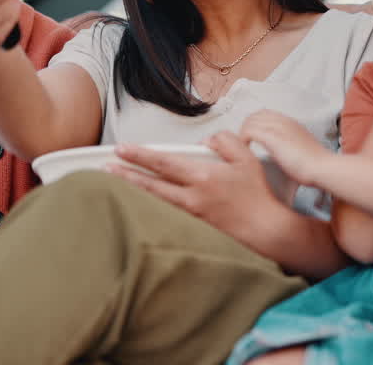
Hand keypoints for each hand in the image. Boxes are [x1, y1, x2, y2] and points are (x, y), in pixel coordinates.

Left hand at [107, 132, 282, 248]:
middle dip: (126, 174)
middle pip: (152, 184)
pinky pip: (167, 211)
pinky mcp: (194, 225)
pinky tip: (142, 200)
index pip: (164, 163)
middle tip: (106, 166)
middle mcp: (192, 196)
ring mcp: (191, 214)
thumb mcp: (246, 158)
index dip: (140, 156)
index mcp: (203, 176)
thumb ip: (224, 142)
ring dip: (134, 189)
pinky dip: (151, 204)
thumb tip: (205, 142)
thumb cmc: (257, 195)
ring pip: (155, 199)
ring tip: (116, 181)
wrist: (266, 230)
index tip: (122, 150)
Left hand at [240, 110, 330, 186]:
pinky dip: (244, 139)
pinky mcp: (272, 137)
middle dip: (246, 126)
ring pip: (250, 121)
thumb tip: (286, 151)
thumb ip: (292, 144)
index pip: (266, 114)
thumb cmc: (316, 164)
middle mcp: (284, 121)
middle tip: (244, 142)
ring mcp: (278, 128)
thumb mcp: (302, 147)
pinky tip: (245, 149)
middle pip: (255, 115)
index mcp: (291, 122)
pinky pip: (250, 132)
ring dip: (243, 133)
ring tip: (243, 146)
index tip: (251, 137)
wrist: (323, 167)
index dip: (255, 123)